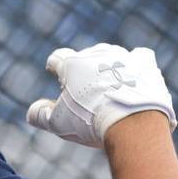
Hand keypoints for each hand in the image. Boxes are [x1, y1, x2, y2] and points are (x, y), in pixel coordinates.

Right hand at [26, 43, 177, 147]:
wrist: (132, 123)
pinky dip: (137, 65)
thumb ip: (40, 115)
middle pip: (85, 56)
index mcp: (71, 64)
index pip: (57, 58)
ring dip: (109, 67)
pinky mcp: (144, 64)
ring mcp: (122, 57)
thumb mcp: (58, 124)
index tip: (54, 73)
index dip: (54, 66)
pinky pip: (140, 57)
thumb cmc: (90, 122)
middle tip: (85, 92)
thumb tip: (32, 111)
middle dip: (83, 70)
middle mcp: (95, 54)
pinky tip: (136, 77)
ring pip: (111, 55)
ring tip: (111, 87)